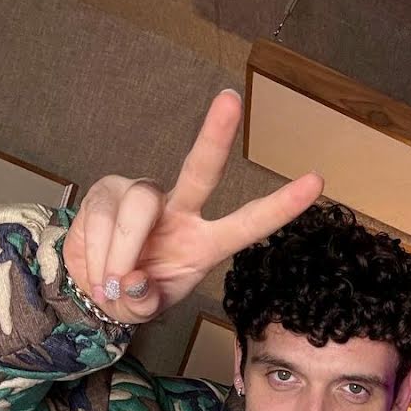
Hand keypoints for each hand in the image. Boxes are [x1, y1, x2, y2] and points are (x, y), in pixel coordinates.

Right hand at [62, 89, 322, 324]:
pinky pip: (103, 221)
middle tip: (232, 99)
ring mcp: (142, 196)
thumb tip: (131, 283)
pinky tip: (97, 270)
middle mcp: (180, 211)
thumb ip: (143, 303)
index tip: (317, 182)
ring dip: (122, 254)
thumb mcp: (146, 310)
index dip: (281, 206)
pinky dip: (96, 256)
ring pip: (137, 209)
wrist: (93, 287)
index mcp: (205, 243)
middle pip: (199, 171)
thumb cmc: (135, 296)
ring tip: (111, 284)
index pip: (249, 222)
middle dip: (216, 137)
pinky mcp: (107, 191)